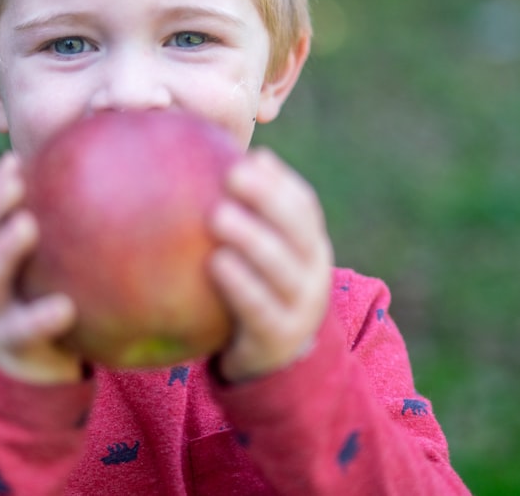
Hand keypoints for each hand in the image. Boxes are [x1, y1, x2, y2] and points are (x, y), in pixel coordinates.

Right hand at [0, 153, 83, 384]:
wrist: (38, 381)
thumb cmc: (54, 309)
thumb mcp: (56, 272)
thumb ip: (72, 234)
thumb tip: (110, 176)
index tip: (15, 159)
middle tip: (17, 179)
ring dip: (3, 251)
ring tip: (27, 226)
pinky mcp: (11, 353)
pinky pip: (23, 333)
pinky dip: (39, 318)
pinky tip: (65, 307)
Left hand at [209, 148, 333, 382]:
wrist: (274, 362)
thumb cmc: (255, 292)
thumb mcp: (258, 255)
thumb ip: (240, 216)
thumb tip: (205, 162)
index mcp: (309, 246)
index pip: (303, 205)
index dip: (279, 181)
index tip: (249, 158)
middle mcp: (313, 273)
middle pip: (298, 229)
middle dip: (268, 198)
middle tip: (232, 175)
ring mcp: (301, 308)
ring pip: (283, 268)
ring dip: (253, 238)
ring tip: (218, 216)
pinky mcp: (279, 338)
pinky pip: (260, 309)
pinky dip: (241, 285)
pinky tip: (216, 263)